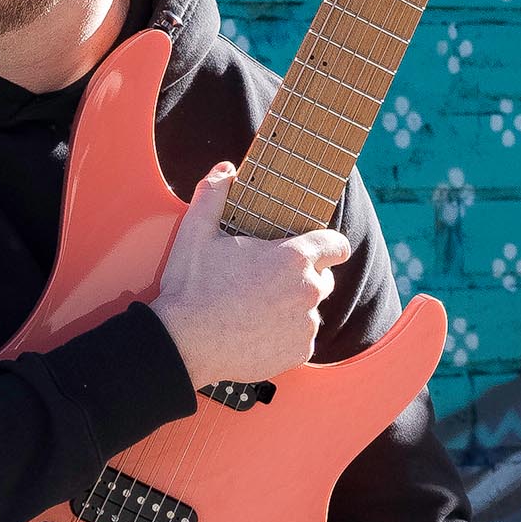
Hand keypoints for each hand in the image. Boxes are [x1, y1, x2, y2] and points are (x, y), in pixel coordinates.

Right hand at [149, 161, 352, 388]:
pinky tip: (256, 332)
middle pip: (323, 278)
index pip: (336, 245)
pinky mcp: (299, 352)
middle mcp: (308, 291)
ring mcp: (305, 324)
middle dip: (302, 277)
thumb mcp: (196, 232)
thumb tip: (225, 169)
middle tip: (266, 281)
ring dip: (291, 308)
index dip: (326, 245)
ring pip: (309, 310)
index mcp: (293, 258)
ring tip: (256, 309)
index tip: (315, 249)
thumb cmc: (192, 287)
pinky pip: (301, 339)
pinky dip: (285, 336)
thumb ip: (214, 194)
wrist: (183, 344)